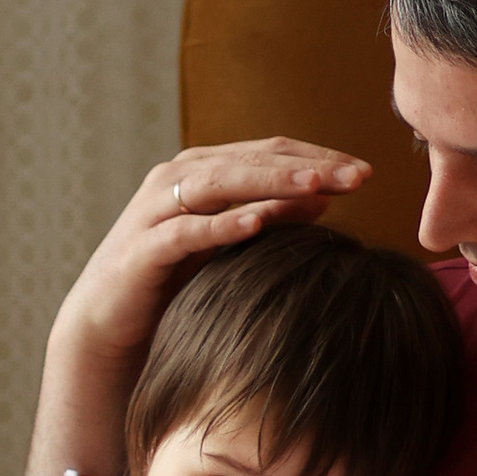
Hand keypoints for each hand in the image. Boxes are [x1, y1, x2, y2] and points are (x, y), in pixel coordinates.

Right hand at [31, 139, 372, 474]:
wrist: (109, 323)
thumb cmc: (175, 281)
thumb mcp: (232, 243)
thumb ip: (271, 214)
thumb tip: (325, 194)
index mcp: (205, 170)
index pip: (272, 152)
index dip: (321, 158)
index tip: (367, 172)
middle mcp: (179, 177)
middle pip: (253, 160)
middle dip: (309, 165)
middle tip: (359, 176)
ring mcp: (157, 209)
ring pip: (221, 183)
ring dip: (271, 182)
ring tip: (318, 185)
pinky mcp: (143, 247)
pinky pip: (187, 230)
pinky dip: (222, 223)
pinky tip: (258, 222)